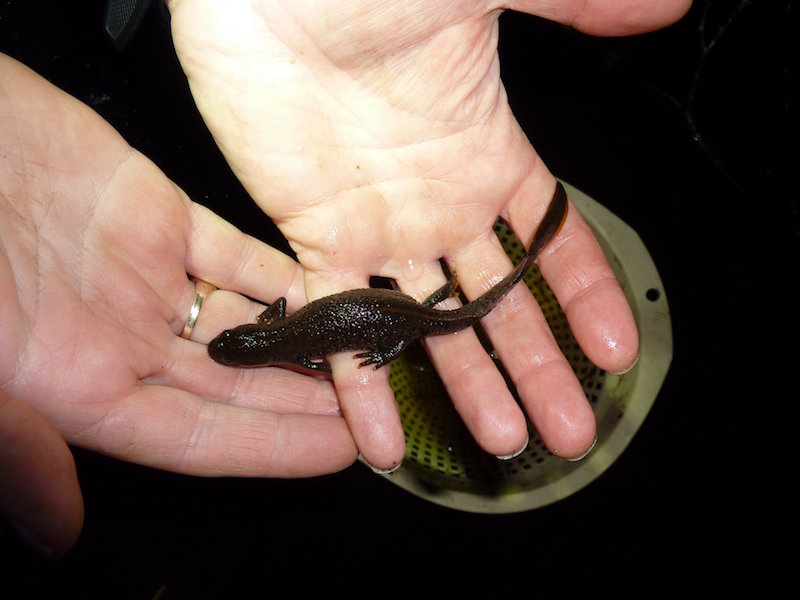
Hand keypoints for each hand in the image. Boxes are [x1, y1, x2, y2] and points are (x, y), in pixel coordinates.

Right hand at [0, 54, 356, 555]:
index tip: (340, 454)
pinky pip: (229, 250)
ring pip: (241, 319)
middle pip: (235, 383)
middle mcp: (121, 336)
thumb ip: (19, 440)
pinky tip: (319, 285)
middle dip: (302, 399)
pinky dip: (272, 270)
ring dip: (298, 336)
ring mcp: (141, 274)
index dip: (273, 448)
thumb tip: (58, 530)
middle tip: (371, 408)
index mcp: (81, 384)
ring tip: (359, 349)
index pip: (199, 435)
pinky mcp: (153, 211)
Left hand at [168, 0, 687, 468]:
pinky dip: (361, 381)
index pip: (551, 241)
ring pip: (430, 326)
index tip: (614, 351)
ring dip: (466, 386)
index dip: (584, 295)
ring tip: (501, 440)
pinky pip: (344, 324)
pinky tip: (383, 439)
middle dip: (535, 366)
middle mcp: (438, 205)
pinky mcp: (316, 241)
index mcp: (486, 155)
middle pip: (499, 303)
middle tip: (568, 428)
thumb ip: (570, 7)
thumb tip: (662, 5)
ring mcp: (378, 230)